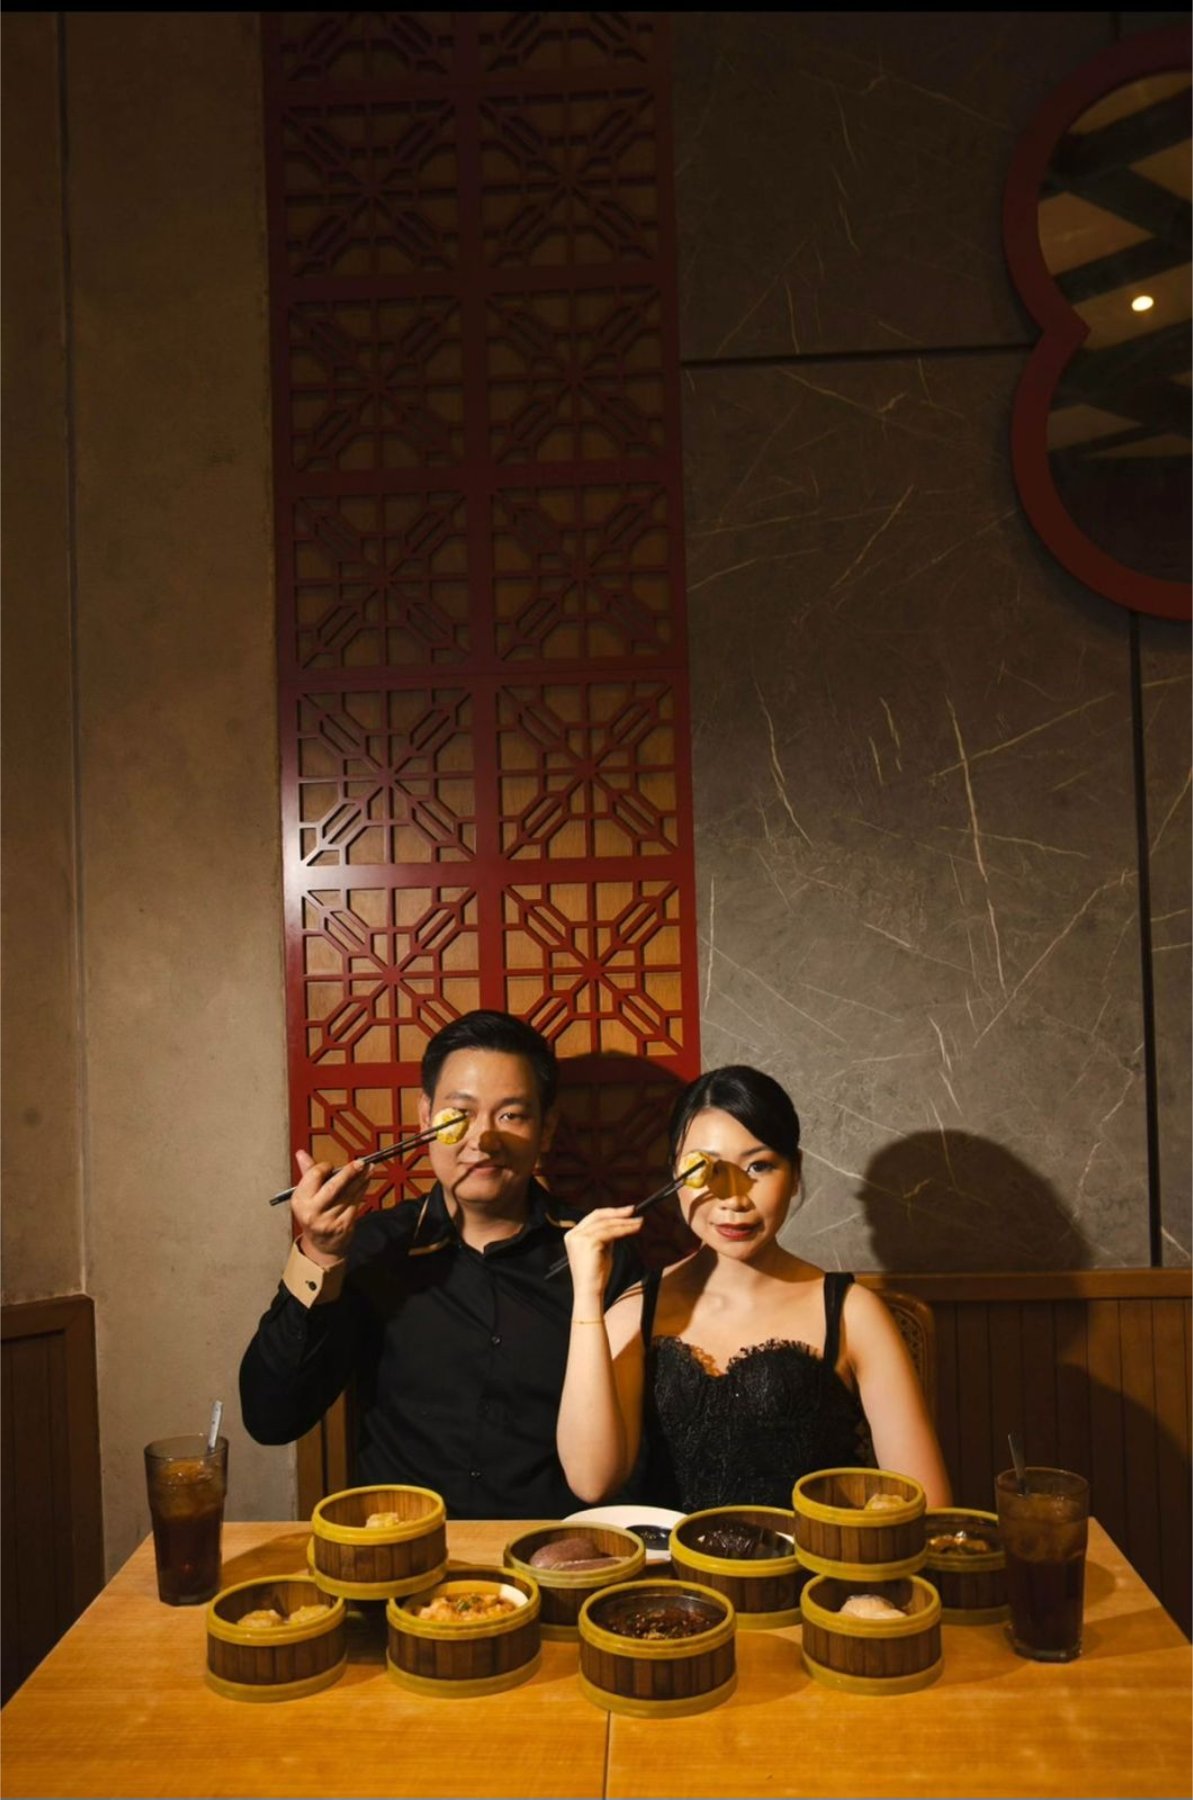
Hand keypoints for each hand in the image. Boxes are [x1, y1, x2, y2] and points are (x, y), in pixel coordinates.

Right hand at [291, 1149, 368, 1266]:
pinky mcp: (343, 1225)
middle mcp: (312, 1212)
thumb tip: (301, 1153)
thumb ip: (307, 1173)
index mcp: (300, 1201)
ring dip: (360, 1179)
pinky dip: (362, 1190)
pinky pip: (356, 1202)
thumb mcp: (305, 1195)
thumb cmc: (314, 1213)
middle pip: (333, 1186)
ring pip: (348, 1193)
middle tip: (360, 1163)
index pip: (314, 1176)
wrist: (322, 1245)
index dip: (325, 1167)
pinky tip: (365, 1181)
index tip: (331, 1165)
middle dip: (349, 1172)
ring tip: (368, 1168)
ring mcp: (329, 1220)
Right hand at [563, 1206, 641, 1308]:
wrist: (590, 1292)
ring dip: (625, 1222)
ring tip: (639, 1222)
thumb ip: (606, 1236)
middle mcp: (573, 1234)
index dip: (610, 1212)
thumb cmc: (596, 1275)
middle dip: (618, 1212)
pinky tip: (634, 1229)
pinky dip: (624, 1229)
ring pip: (607, 1224)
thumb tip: (619, 1224)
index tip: (626, 1212)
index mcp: (573, 1235)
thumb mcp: (601, 1250)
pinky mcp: (588, 1242)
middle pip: (598, 1216)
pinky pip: (610, 1232)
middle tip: (634, 1210)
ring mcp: (579, 1237)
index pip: (593, 1218)